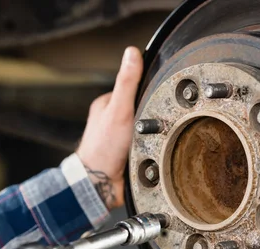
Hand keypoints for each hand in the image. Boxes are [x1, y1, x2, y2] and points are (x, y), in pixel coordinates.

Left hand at [76, 46, 143, 209]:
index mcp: (106, 106)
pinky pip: (147, 149)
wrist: (100, 185)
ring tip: (156, 141)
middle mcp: (112, 122)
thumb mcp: (119, 109)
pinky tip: (155, 153)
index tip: (160, 97)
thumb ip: (127, 82)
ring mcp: (119, 140)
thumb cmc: (103, 148)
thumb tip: (132, 53)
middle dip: (153, 118)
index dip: (149, 92)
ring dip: (154, 137)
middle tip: (159, 124)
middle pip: (143, 112)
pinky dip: (152, 151)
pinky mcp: (128, 156)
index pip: (134, 90)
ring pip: (147, 132)